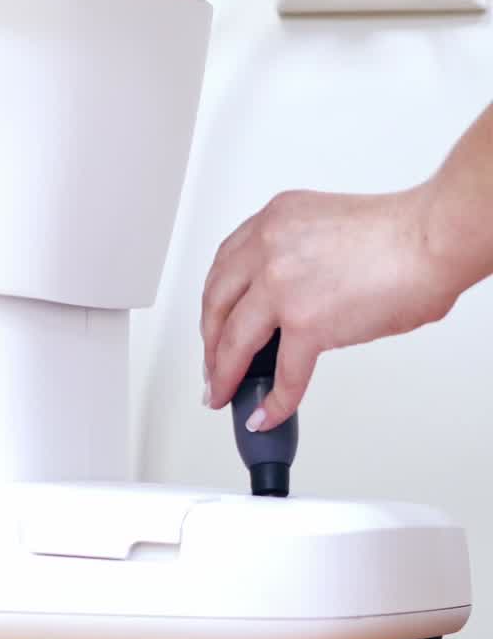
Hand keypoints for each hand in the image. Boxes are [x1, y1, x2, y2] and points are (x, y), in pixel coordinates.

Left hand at [200, 185, 455, 429]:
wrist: (428, 241)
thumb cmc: (396, 233)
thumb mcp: (321, 226)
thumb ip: (298, 257)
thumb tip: (298, 297)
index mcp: (270, 224)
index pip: (224, 268)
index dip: (214, 302)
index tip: (212, 322)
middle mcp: (266, 251)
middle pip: (217, 305)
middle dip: (209, 342)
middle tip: (210, 365)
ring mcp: (281, 288)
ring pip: (235, 341)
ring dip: (224, 374)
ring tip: (224, 393)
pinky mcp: (307, 324)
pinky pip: (284, 374)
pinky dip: (274, 402)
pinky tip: (267, 415)